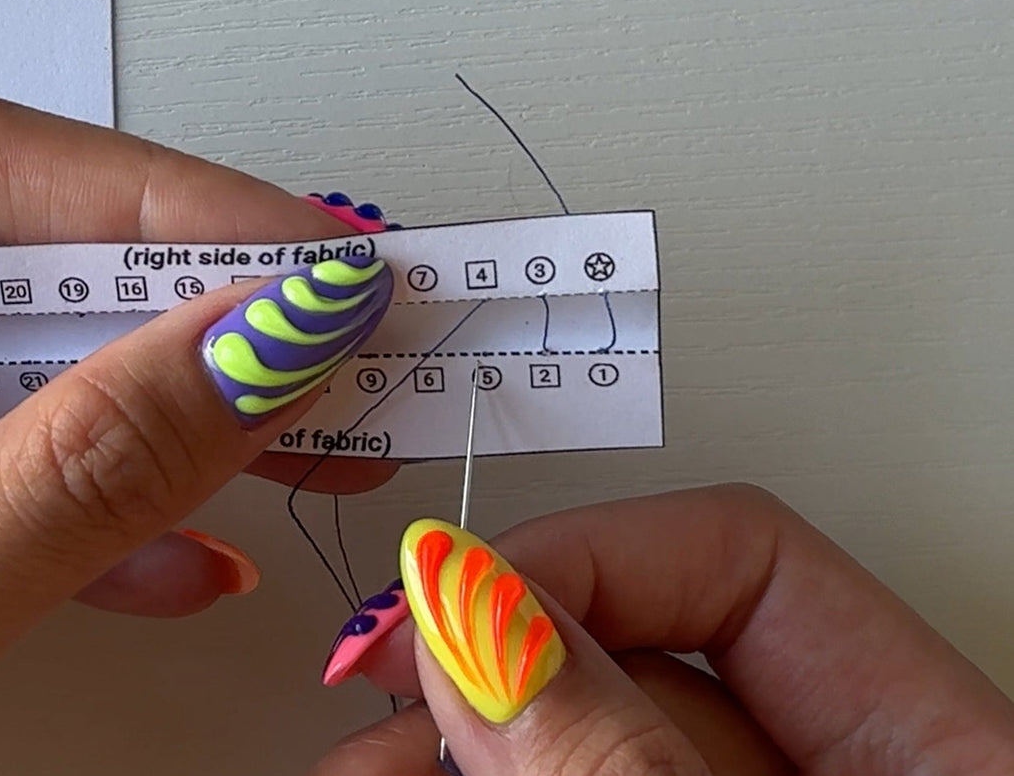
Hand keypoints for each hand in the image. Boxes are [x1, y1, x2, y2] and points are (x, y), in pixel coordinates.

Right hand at [316, 484, 1013, 774]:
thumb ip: (623, 759)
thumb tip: (482, 621)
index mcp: (943, 750)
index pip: (749, 559)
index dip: (582, 555)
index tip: (453, 603)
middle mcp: (838, 775)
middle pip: (635, 648)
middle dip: (486, 657)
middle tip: (387, 683)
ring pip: (576, 738)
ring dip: (453, 732)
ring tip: (365, 753)